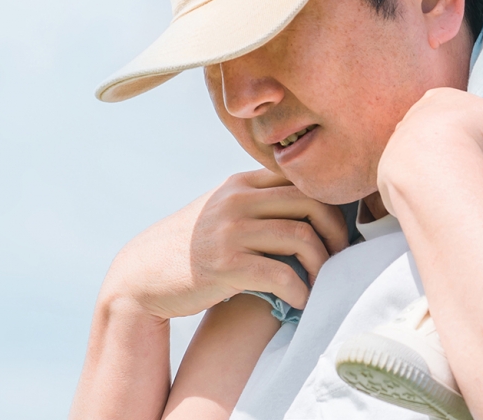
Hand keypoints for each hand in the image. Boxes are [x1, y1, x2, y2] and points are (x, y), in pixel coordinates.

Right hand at [99, 170, 349, 321]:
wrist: (143, 274)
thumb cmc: (190, 248)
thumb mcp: (219, 210)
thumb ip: (254, 202)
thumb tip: (304, 206)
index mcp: (240, 184)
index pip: (301, 179)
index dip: (330, 204)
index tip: (338, 232)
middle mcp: (237, 201)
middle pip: (310, 203)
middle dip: (336, 233)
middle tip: (339, 258)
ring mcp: (230, 232)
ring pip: (301, 237)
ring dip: (322, 265)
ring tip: (322, 283)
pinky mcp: (226, 266)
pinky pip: (281, 275)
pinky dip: (300, 291)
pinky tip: (301, 302)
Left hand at [377, 79, 482, 199]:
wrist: (433, 169)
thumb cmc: (477, 138)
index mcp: (441, 100)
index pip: (458, 108)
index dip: (475, 123)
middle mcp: (413, 119)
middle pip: (435, 132)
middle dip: (452, 146)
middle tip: (473, 166)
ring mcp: (397, 147)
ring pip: (417, 156)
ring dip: (433, 170)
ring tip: (454, 188)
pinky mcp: (387, 176)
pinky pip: (403, 182)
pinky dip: (418, 191)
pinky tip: (434, 202)